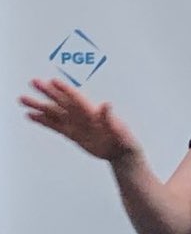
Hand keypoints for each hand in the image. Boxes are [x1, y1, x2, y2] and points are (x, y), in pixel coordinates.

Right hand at [19, 78, 139, 161]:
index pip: (76, 98)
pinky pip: (54, 125)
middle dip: (47, 92)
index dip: (65, 89)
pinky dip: (42, 121)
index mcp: (93, 112)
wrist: (121, 153)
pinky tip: (31, 115)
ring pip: (53, 112)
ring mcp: (75, 124)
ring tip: (23, 99)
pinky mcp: (72, 133)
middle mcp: (82, 116)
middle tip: (33, 82)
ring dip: (39, 106)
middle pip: (61, 101)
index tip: (53, 81)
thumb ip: (110, 118)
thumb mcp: (119, 129)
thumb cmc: (123, 139)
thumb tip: (107, 104)